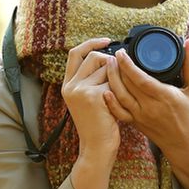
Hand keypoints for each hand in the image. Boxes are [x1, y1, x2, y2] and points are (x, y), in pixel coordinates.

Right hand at [60, 36, 120, 159]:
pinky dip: (121, 90)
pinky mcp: (93, 96)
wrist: (97, 147)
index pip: (75, 53)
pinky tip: (119, 104)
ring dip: (117, 79)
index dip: (91, 43)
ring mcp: (80, 90)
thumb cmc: (99, 124)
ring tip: (117, 97)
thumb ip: (92, 79)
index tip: (107, 41)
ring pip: (106, 69)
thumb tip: (111, 57)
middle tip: (119, 77)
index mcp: (68, 85)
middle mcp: (71, 86)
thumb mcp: (90, 99)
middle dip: (111, 63)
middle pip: (94, 57)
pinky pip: (113, 82)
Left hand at [105, 37, 188, 188]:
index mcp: (164, 96)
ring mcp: (140, 116)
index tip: (121, 52)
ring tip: (108, 66)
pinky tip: (105, 90)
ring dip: (111, 80)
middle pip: (126, 85)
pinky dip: (110, 102)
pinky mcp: (135, 123)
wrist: (185, 144)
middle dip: (116, 68)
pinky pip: (119, 112)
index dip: (128, 65)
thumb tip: (188, 42)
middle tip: (113, 55)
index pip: (140, 79)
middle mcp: (149, 107)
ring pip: (120, 97)